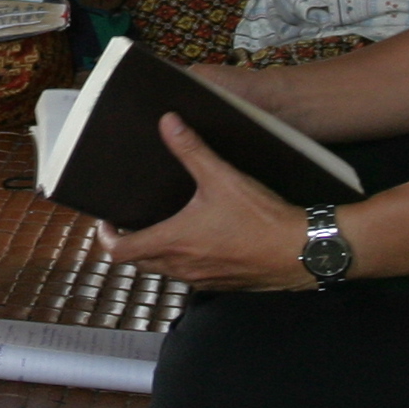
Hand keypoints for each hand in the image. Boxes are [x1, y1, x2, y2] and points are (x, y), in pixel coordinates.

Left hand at [96, 113, 317, 291]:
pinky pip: (191, 277)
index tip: (108, 222)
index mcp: (174, 242)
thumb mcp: (223, 178)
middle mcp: (182, 267)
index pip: (120, 252)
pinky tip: (201, 241)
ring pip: (165, 271)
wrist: (302, 251)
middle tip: (134, 221)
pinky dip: (185, 261)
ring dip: (158, 253)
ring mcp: (202, 280)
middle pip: (140, 263)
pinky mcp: (222, 285)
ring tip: (165, 226)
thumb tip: (168, 122)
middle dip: (131, 244)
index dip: (106, 238)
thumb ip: (192, 150)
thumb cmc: (260, 218)